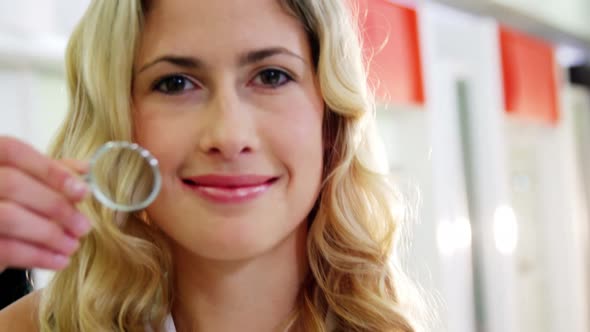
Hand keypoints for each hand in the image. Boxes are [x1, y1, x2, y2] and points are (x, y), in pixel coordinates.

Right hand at [0, 136, 91, 272]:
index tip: (82, 191)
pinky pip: (4, 248)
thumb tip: (87, 169)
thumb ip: (53, 170)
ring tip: (73, 245)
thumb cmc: (11, 202)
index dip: (50, 170)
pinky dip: (36, 255)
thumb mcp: (29, 181)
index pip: (14, 151)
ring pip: (7, 216)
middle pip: (12, 183)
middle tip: (84, 226)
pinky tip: (60, 260)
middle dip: (55, 206)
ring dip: (49, 234)